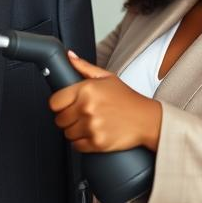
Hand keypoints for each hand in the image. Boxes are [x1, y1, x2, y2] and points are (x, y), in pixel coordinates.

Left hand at [48, 50, 162, 152]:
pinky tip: (92, 134)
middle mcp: (87, 107)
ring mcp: (92, 126)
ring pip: (67, 134)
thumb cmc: (127, 98)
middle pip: (59, 119)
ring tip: (89, 125)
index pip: (54, 102)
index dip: (59, 104)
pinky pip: (77, 146)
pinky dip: (82, 143)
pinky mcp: (97, 143)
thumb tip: (69, 56)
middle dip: (67, 118)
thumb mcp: (107, 77)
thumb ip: (84, 67)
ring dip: (74, 131)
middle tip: (80, 115)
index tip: (66, 106)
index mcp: (86, 89)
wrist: (147, 119)